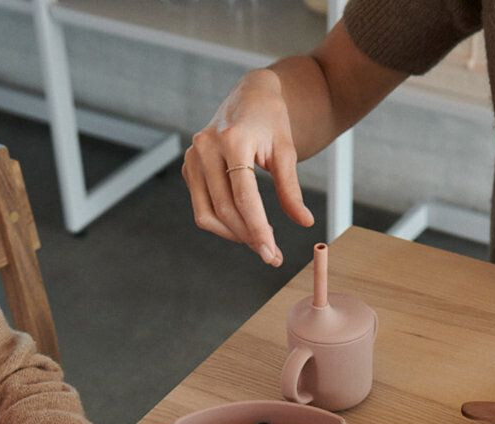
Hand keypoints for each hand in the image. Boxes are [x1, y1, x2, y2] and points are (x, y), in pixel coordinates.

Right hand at [183, 68, 313, 265]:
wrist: (249, 98)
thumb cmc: (270, 122)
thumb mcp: (286, 151)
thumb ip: (291, 190)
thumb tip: (305, 222)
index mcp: (233, 140)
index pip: (244, 197)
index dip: (258, 230)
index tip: (272, 255)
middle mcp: (206, 148)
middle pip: (226, 210)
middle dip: (249, 238)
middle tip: (272, 255)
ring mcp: (193, 158)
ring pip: (208, 215)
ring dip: (234, 235)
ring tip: (260, 240)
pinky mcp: (189, 168)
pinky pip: (203, 208)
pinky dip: (223, 224)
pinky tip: (243, 225)